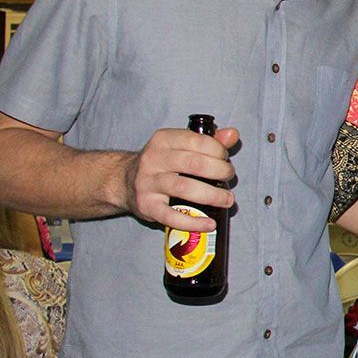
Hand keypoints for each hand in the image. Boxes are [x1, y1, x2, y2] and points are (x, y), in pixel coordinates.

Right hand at [123, 126, 238, 231]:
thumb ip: (209, 140)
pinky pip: (170, 216)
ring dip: (212, 195)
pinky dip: (193, 222)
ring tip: (227, 200)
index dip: (218, 150)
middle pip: (193, 164)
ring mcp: (148, 183)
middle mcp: (153, 159)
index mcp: (163, 139)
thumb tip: (233, 134)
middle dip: (220, 171)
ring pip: (184, 188)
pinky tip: (209, 223)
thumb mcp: (181, 145)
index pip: (197, 141)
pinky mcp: (146, 205)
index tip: (225, 159)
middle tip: (229, 178)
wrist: (125, 181)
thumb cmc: (163, 162)